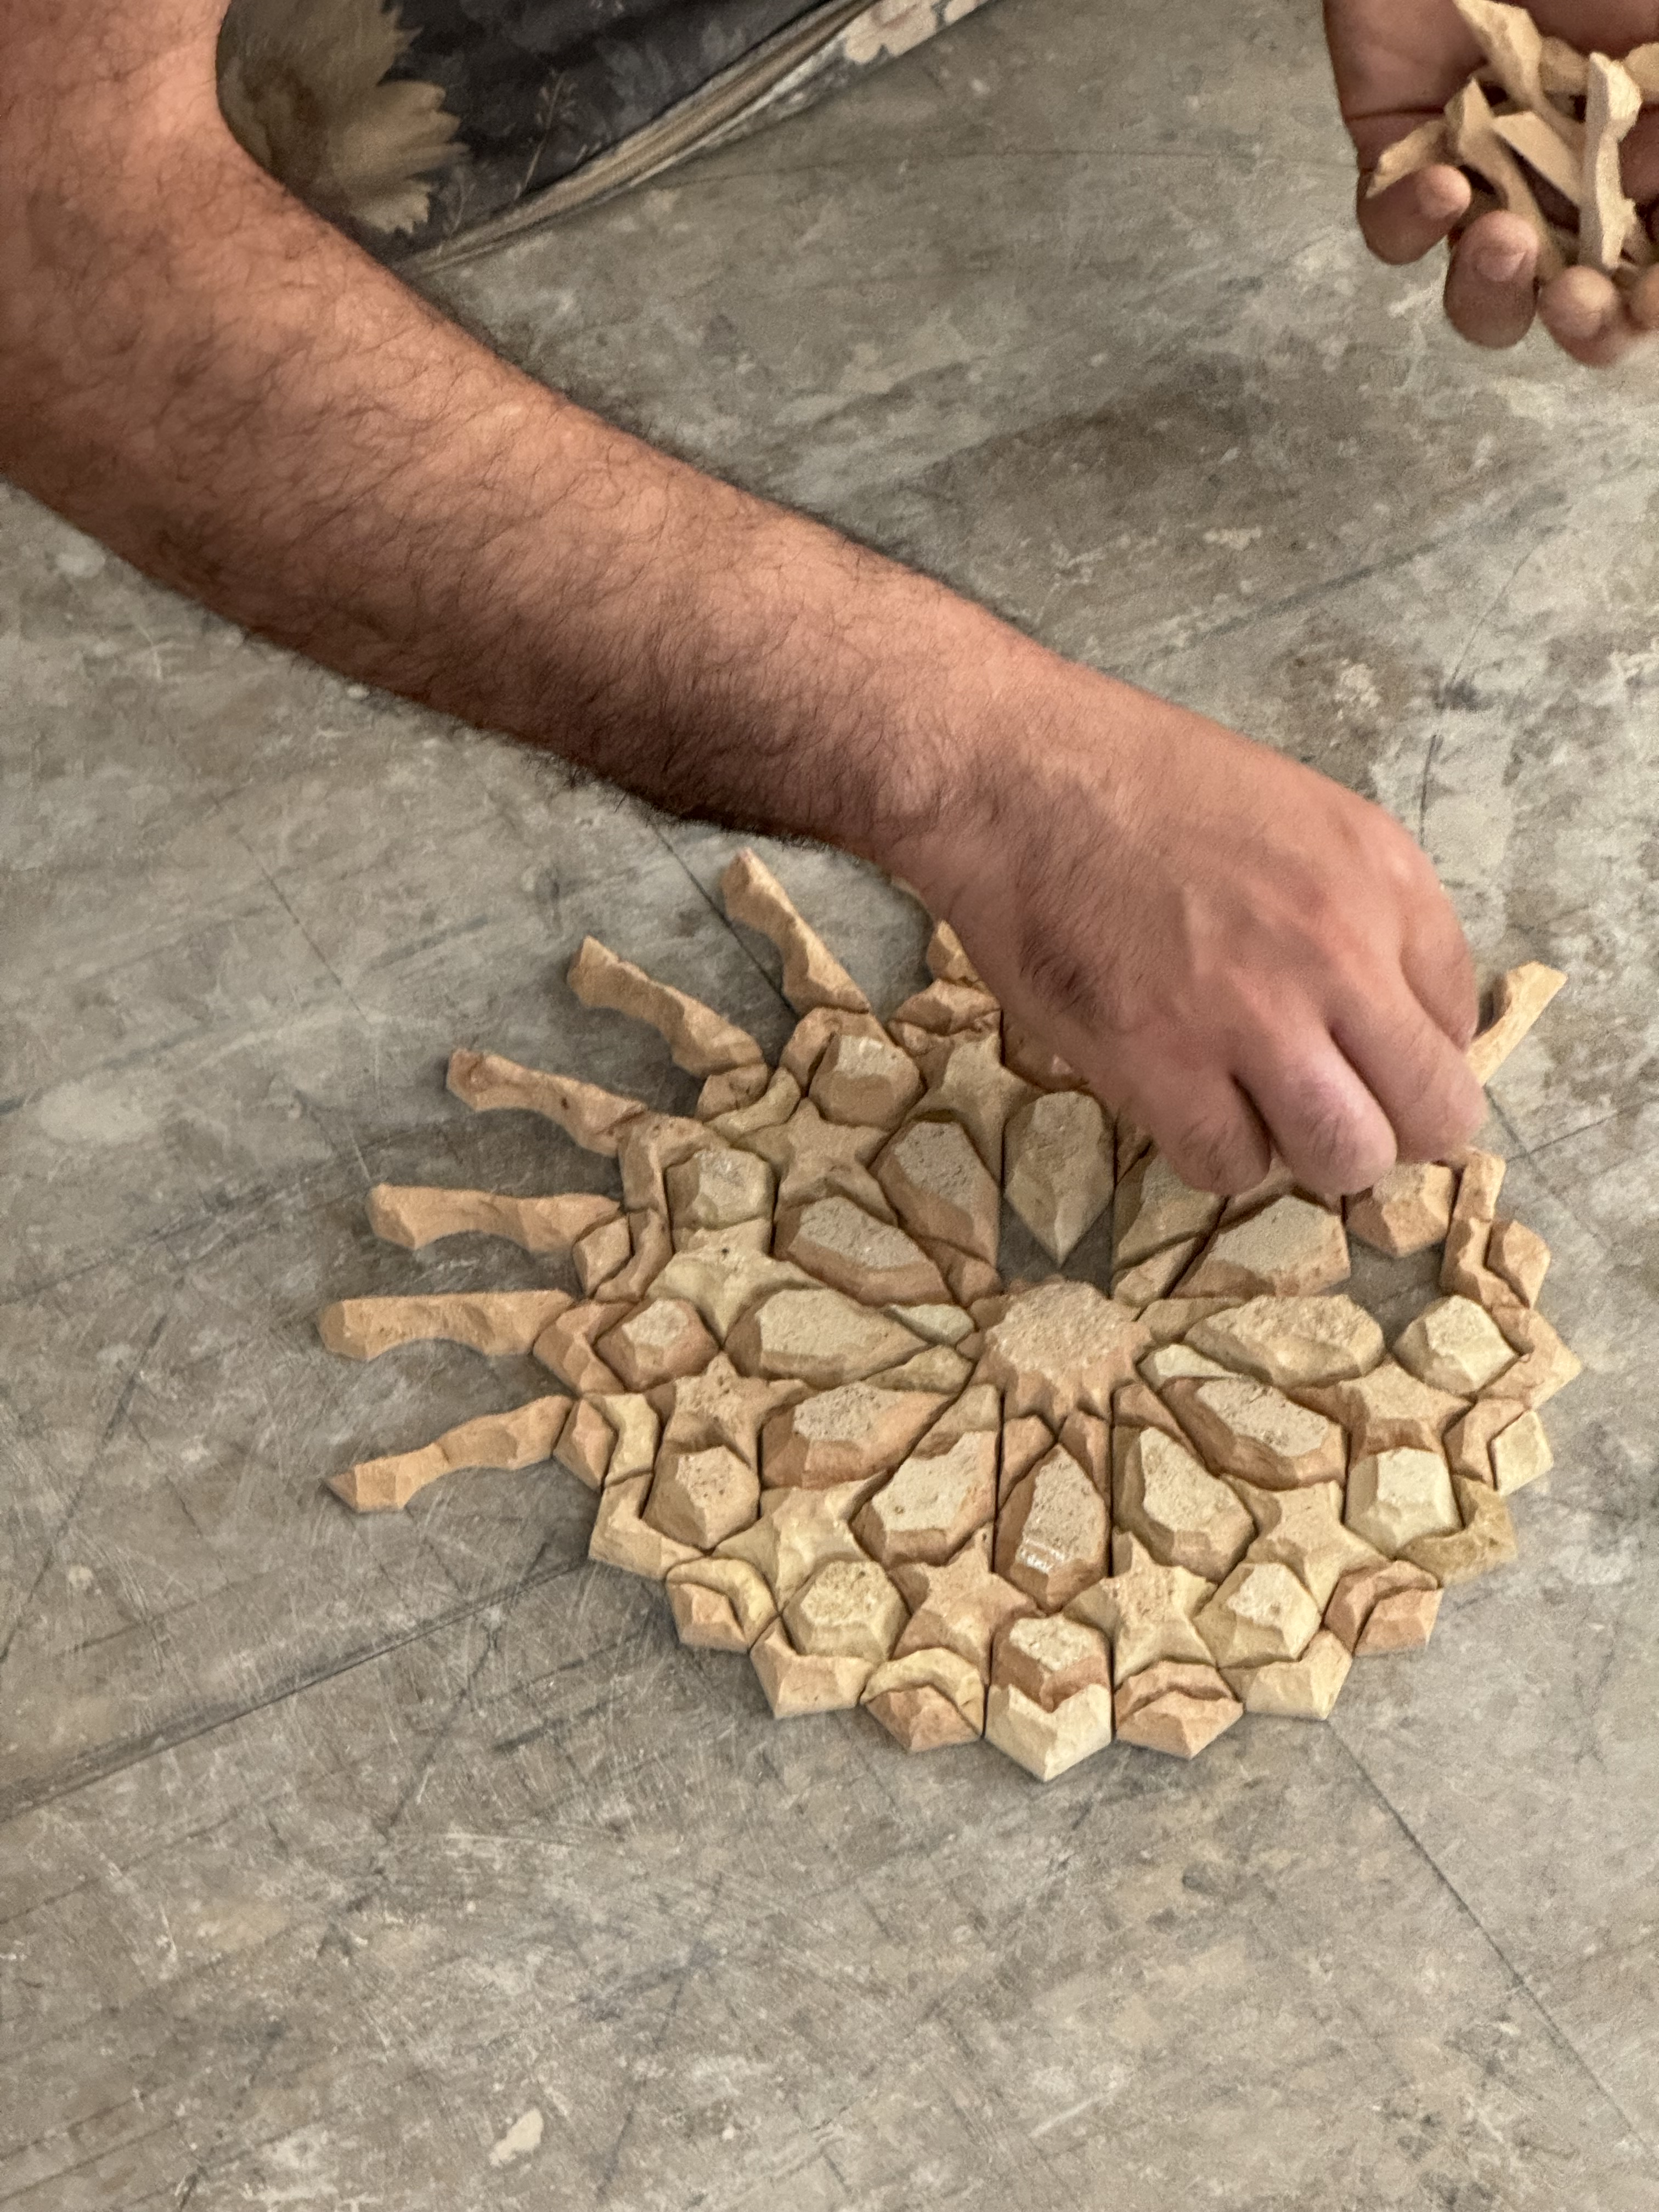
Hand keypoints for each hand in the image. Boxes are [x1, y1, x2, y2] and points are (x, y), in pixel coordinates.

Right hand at [900, 666, 1482, 1195]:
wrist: (1017, 778)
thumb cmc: (1142, 786)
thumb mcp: (1300, 814)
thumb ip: (1363, 912)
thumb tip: (1392, 1024)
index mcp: (1383, 877)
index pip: (1459, 1022)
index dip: (1405, 1049)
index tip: (1356, 1045)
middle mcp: (1338, 950)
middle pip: (1433, 1114)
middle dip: (1391, 1127)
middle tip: (1331, 1107)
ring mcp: (1251, 1015)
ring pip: (1346, 1159)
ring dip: (1307, 1153)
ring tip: (1256, 1109)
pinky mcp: (1160, 1064)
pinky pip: (1229, 1167)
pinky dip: (1212, 1150)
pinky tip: (1181, 1097)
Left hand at [1325, 0, 1658, 362]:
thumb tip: (1654, 194)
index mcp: (1646, 153)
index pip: (1654, 265)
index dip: (1651, 304)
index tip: (1652, 300)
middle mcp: (1567, 182)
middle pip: (1578, 308)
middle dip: (1584, 328)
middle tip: (1576, 303)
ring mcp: (1484, 178)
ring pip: (1483, 295)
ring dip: (1494, 295)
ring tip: (1501, 240)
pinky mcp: (1399, 161)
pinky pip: (1393, 235)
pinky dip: (1413, 227)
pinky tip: (1440, 184)